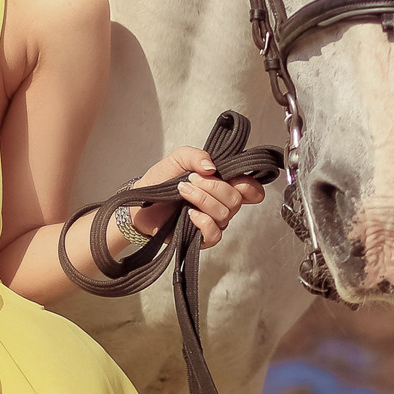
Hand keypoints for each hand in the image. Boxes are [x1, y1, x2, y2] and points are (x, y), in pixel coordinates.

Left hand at [127, 146, 265, 249]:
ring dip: (202, 199)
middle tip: (190, 180)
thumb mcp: (177, 158)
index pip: (252, 190)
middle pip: (236, 199)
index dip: (249, 185)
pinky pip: (214, 233)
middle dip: (213, 187)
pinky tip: (189, 214)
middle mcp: (222, 205)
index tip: (232, 177)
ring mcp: (213, 222)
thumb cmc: (161, 180)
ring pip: (224, 214)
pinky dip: (203, 221)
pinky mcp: (201, 238)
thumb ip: (196, 155)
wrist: (141, 201)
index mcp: (223, 185)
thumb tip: (212, 167)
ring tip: (182, 191)